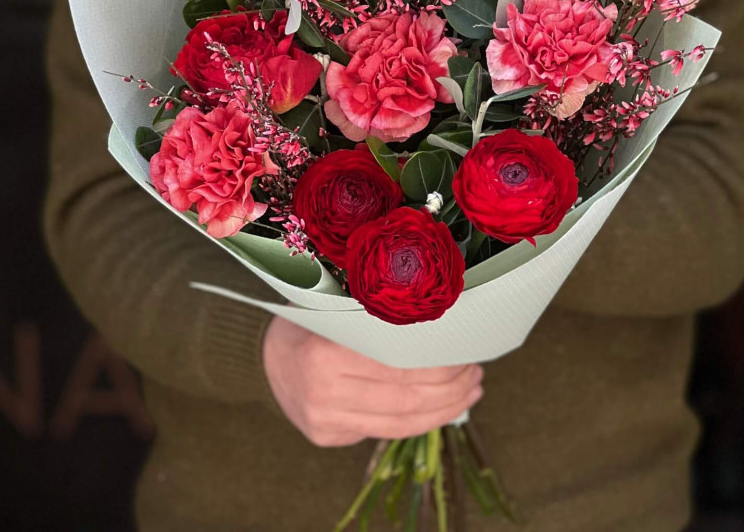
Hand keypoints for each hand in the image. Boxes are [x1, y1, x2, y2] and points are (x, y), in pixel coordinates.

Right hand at [262, 316, 483, 446]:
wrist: (267, 352)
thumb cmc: (314, 318)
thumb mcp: (340, 307)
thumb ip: (380, 320)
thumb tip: (445, 325)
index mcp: (326, 353)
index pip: (401, 367)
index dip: (442, 365)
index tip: (467, 352)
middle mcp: (322, 392)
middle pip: (406, 399)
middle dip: (451, 389)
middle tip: (476, 372)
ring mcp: (323, 420)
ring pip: (400, 423)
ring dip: (444, 410)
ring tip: (470, 392)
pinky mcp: (326, 436)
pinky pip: (385, 432)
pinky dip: (420, 421)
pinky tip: (442, 408)